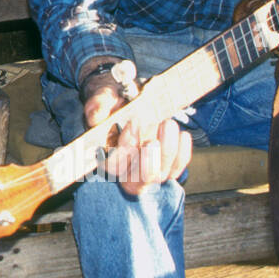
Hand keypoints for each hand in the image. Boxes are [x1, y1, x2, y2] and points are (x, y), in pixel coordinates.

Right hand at [81, 65, 191, 196]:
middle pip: (139, 180)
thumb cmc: (114, 101)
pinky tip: (183, 135)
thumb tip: (95, 117)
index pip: (113, 166)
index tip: (133, 122)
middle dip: (149, 162)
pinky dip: (182, 154)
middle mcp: (126, 171)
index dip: (124, 148)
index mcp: (104, 156)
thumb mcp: (104, 96)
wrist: (129, 98)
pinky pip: (176, 168)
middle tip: (153, 141)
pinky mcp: (166, 167)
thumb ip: (98, 105)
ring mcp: (148, 171)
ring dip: (167, 151)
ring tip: (168, 124)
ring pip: (160, 174)